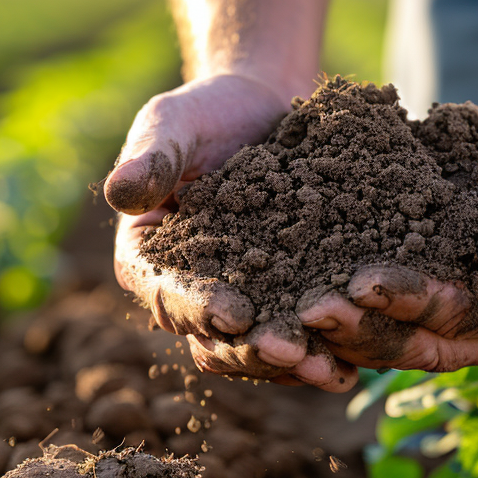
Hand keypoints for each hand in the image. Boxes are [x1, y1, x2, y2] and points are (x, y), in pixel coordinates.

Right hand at [105, 74, 357, 390]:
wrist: (263, 109)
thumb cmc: (207, 111)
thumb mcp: (173, 124)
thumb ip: (151, 158)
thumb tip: (118, 192)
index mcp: (148, 259)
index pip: (167, 293)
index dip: (200, 308)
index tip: (235, 313)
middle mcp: (187, 294)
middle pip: (213, 339)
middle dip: (254, 351)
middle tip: (295, 354)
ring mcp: (238, 304)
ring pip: (258, 350)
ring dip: (294, 363)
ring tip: (331, 368)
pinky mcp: (282, 301)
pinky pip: (299, 336)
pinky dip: (325, 348)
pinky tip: (359, 357)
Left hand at [296, 99, 477, 370]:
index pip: (472, 311)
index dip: (419, 301)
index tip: (367, 282)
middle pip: (427, 344)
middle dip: (368, 328)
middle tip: (313, 309)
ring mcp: (461, 331)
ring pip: (397, 347)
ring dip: (346, 335)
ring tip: (295, 313)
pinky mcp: (425, 316)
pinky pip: (381, 329)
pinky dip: (343, 323)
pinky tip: (295, 307)